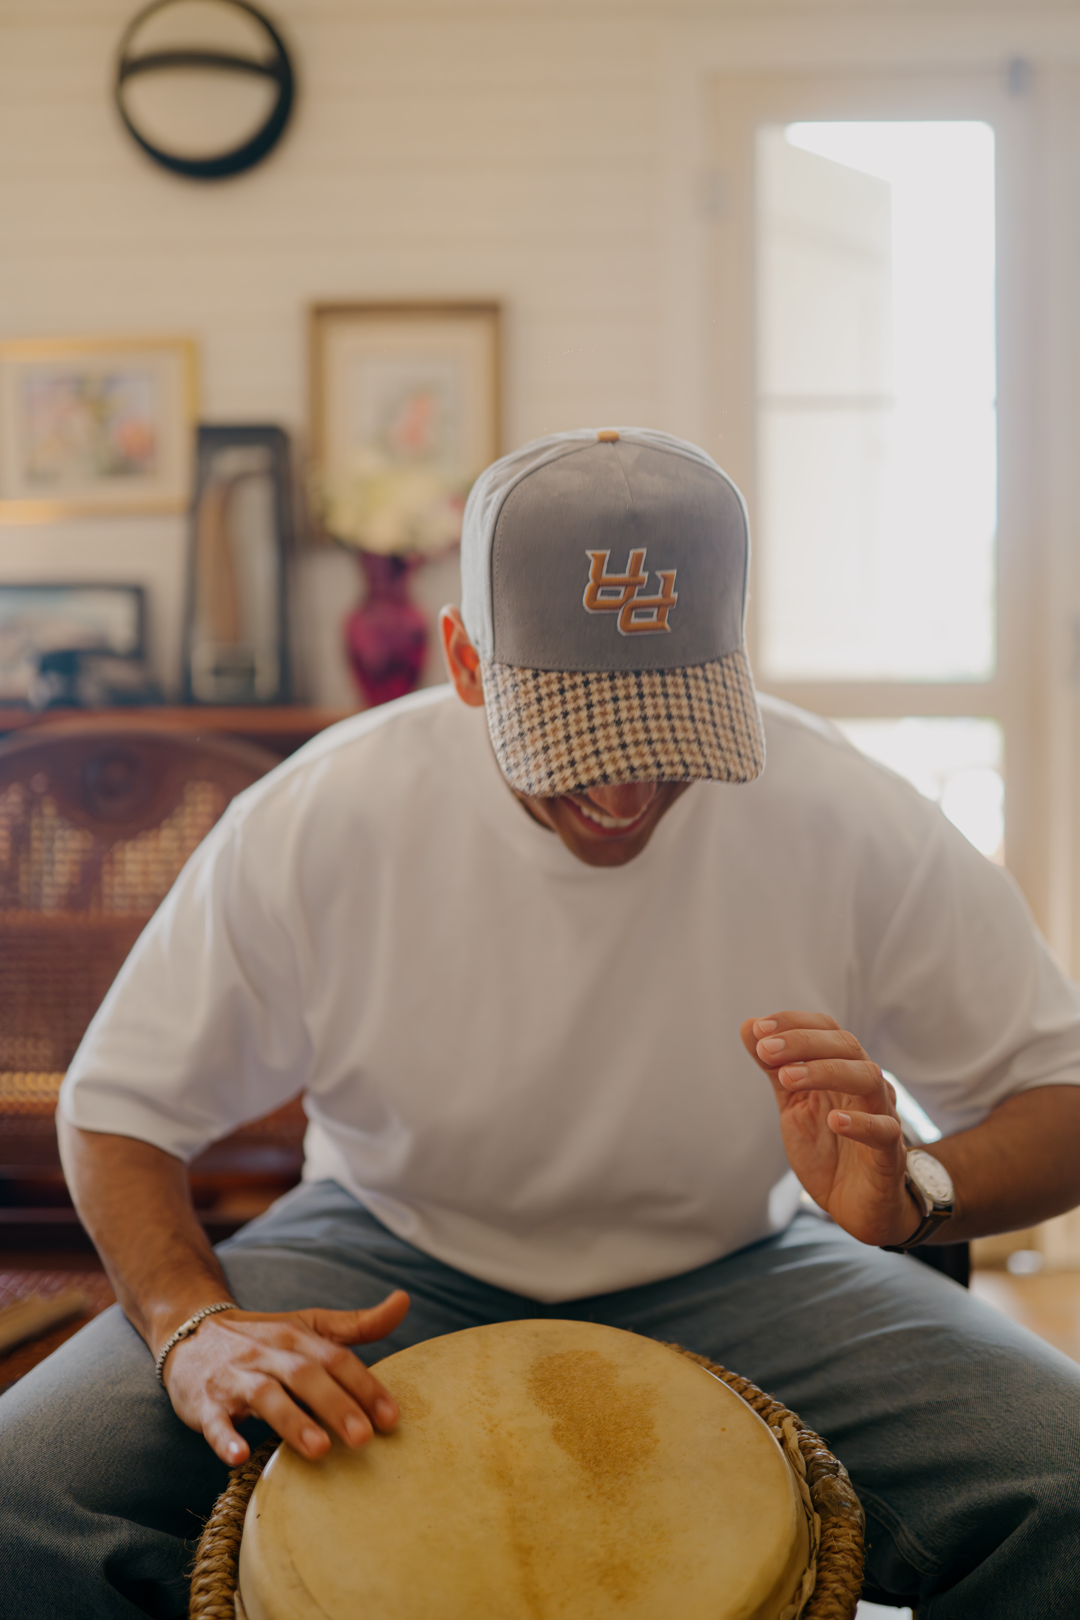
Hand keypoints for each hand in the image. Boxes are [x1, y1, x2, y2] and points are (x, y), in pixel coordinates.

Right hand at [162, 1290, 410, 1465]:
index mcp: (297, 1337)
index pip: (337, 1359)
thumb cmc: (264, 1338)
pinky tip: (239, 1456)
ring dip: (291, 1421)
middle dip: (335, 1405)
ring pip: (264, 1396)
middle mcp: (269, 1353)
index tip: (392, 1418)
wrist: (192, 1334)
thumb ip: (357, 1324)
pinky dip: (225, 1437)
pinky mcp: (204, 1402)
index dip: (365, 1386)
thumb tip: (404, 1301)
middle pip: (306, 1375)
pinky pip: (213, 1420)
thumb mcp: (308, 1326)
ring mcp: (235, 1377)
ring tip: (319, 1449)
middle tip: (363, 1438)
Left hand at [741, 1011, 918, 1246]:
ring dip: (825, 1072)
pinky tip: (834, 1120)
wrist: (856, 1205)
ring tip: (787, 1078)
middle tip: (766, 1050)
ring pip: (868, 1078)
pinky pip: (884, 1130)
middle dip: (803, 1042)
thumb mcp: (794, 1105)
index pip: (827, 1029)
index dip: (794, 1023)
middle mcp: (866, 1086)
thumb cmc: (828, 1149)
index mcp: (844, 1070)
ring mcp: (882, 1116)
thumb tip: (749, 1026)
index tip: (759, 1029)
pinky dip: (861, 1123)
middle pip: (847, 1046)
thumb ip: (774, 1068)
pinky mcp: (890, 1154)